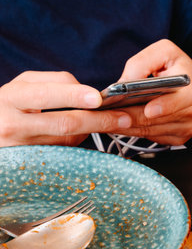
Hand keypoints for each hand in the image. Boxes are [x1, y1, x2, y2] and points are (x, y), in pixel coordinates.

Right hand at [0, 71, 131, 146]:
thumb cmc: (6, 107)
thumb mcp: (21, 86)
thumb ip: (53, 82)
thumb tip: (85, 91)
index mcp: (12, 98)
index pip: (47, 95)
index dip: (75, 96)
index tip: (98, 98)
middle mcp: (14, 125)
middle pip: (65, 123)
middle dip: (99, 120)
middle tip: (122, 118)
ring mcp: (22, 150)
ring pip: (68, 141)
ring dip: (90, 131)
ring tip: (102, 122)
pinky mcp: (31, 166)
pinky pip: (63, 153)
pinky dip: (77, 143)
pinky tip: (81, 135)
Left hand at [115, 39, 191, 144]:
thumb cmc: (184, 69)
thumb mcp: (167, 52)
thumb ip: (143, 62)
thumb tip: (121, 83)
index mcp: (190, 88)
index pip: (173, 101)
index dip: (159, 107)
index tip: (144, 109)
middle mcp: (190, 111)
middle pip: (153, 120)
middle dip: (126, 119)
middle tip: (105, 117)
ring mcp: (185, 128)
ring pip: (148, 131)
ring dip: (125, 127)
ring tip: (105, 120)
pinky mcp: (178, 138)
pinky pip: (152, 137)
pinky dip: (134, 131)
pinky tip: (119, 125)